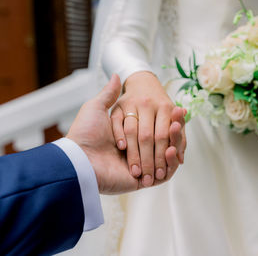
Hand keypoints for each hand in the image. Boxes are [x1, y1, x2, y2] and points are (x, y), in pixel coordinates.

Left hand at [66, 74, 182, 193]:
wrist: (77, 159)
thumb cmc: (84, 133)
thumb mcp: (96, 108)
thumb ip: (109, 94)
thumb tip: (116, 75)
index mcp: (128, 137)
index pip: (155, 127)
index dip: (167, 119)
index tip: (177, 109)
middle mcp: (135, 152)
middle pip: (163, 142)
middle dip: (173, 129)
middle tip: (180, 115)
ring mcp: (140, 167)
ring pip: (166, 156)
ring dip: (174, 142)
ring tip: (176, 128)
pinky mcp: (141, 182)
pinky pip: (164, 175)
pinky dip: (170, 162)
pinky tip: (171, 149)